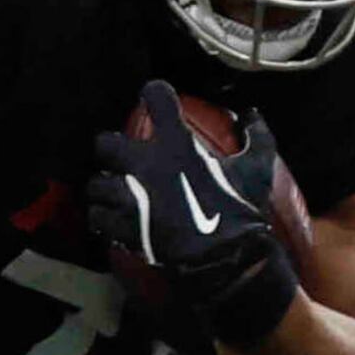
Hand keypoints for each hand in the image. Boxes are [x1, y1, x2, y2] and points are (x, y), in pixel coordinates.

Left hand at [85, 82, 298, 345]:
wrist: (224, 259)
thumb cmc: (241, 210)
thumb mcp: (258, 168)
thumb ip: (257, 136)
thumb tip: (252, 114)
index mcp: (176, 144)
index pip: (155, 96)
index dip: (155, 94)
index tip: (158, 101)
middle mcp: (145, 165)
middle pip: (105, 143)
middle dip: (111, 149)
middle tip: (123, 159)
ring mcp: (129, 198)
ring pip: (96, 184)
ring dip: (106, 188)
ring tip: (117, 195)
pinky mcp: (122, 227)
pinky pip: (98, 216)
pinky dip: (105, 218)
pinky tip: (116, 220)